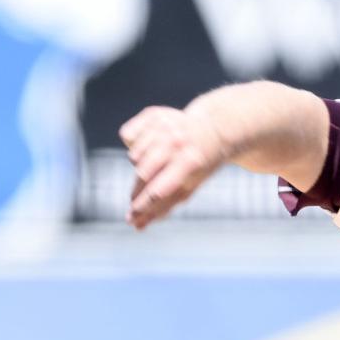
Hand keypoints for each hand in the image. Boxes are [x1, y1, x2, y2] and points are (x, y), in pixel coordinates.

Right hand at [119, 105, 226, 228]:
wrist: (212, 129)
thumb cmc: (199, 166)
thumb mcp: (189, 187)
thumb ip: (162, 207)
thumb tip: (136, 225)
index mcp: (190, 162)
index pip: (159, 190)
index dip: (142, 206)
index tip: (131, 216)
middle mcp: (177, 141)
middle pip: (143, 174)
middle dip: (137, 190)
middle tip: (137, 196)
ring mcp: (164, 125)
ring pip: (133, 156)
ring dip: (141, 164)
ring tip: (158, 161)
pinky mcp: (152, 114)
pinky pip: (127, 136)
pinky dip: (135, 143)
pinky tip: (152, 143)